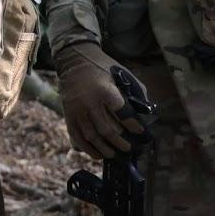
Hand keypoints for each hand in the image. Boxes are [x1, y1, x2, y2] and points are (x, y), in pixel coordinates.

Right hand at [54, 43, 151, 158]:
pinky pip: (77, 137)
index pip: (123, 114)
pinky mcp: (68, 115)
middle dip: (122, 142)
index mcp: (104, 90)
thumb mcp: (121, 74)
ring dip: (106, 149)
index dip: (134, 126)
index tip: (142, 132)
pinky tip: (99, 154)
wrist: (73, 61)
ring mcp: (77, 110)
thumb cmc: (101, 68)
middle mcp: (89, 102)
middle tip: (132, 148)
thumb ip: (135, 92)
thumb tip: (146, 113)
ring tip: (117, 155)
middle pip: (108, 129)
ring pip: (92, 136)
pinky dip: (88, 149)